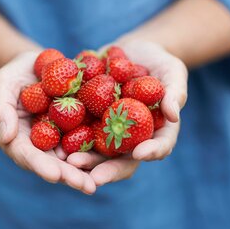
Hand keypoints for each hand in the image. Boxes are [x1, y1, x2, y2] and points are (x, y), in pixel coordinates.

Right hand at [0, 51, 96, 193]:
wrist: (37, 65)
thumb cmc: (15, 75)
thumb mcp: (2, 85)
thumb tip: (6, 137)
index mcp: (18, 138)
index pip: (26, 154)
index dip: (40, 165)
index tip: (55, 175)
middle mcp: (39, 143)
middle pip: (52, 162)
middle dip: (68, 175)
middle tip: (86, 186)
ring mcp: (59, 137)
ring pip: (71, 157)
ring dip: (85, 170)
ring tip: (98, 182)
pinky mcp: (76, 127)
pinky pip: (86, 139)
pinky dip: (97, 150)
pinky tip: (112, 159)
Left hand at [67, 39, 187, 185]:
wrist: (130, 51)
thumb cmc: (159, 62)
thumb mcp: (172, 71)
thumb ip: (175, 92)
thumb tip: (173, 115)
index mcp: (154, 130)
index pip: (157, 146)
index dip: (151, 152)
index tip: (140, 153)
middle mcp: (129, 135)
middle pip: (121, 157)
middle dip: (108, 168)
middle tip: (94, 177)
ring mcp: (107, 128)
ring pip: (96, 149)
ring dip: (84, 158)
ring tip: (70, 161)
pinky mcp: (89, 116)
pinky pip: (78, 128)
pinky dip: (67, 135)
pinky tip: (54, 138)